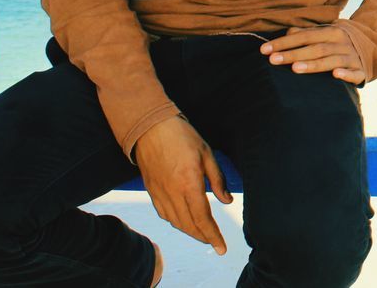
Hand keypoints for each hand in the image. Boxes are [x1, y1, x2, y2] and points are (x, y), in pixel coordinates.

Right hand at [133, 115, 232, 255]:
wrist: (150, 127)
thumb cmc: (182, 137)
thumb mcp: (207, 154)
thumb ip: (217, 180)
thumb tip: (226, 201)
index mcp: (189, 183)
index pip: (202, 218)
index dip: (213, 235)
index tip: (221, 248)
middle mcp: (172, 193)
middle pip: (189, 225)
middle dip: (203, 236)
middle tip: (215, 242)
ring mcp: (159, 193)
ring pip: (175, 222)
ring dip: (190, 231)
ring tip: (203, 233)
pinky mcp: (151, 191)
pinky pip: (164, 214)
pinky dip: (176, 222)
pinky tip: (184, 221)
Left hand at [260, 24, 365, 82]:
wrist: (373, 48)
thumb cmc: (338, 43)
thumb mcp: (324, 35)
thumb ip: (306, 35)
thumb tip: (286, 32)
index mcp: (331, 32)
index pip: (304, 36)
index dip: (284, 43)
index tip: (265, 50)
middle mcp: (342, 43)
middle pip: (315, 48)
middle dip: (293, 54)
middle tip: (273, 60)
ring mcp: (352, 57)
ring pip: (331, 60)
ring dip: (313, 64)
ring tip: (295, 68)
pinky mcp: (361, 71)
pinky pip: (354, 73)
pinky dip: (346, 74)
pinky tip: (335, 75)